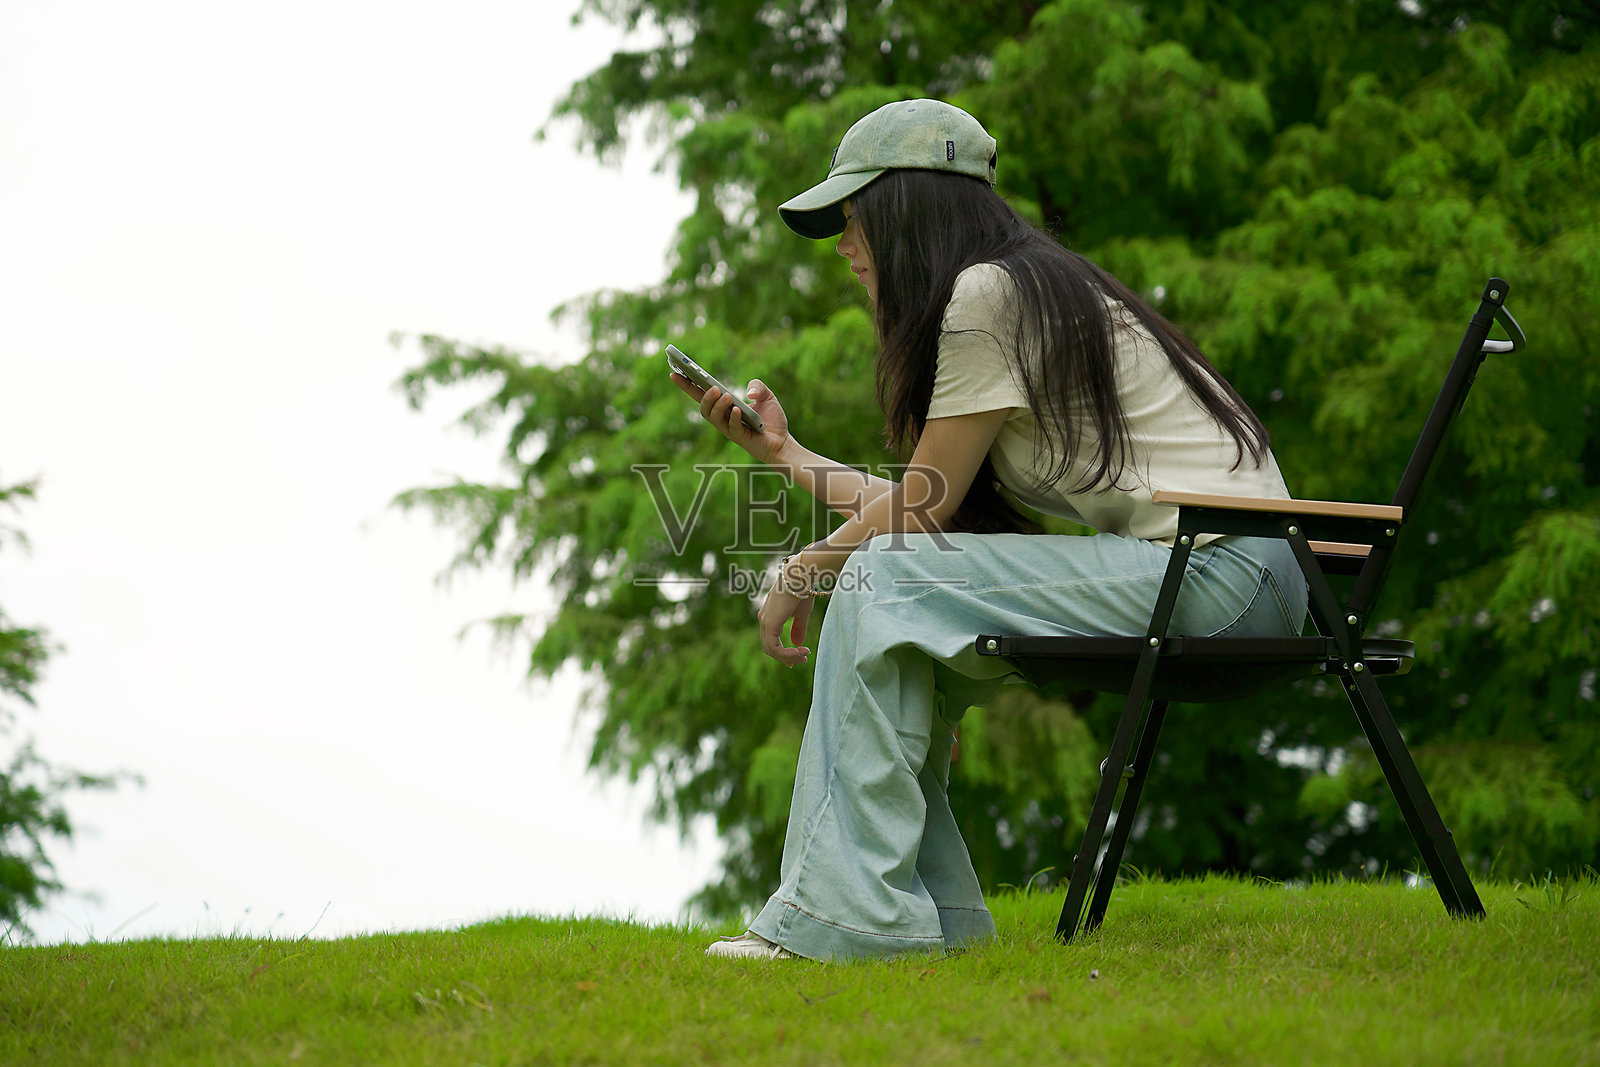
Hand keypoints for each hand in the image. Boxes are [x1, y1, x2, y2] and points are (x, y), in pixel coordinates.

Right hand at [671, 373, 791, 464]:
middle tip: (713, 388)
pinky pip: (732, 428)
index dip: (686, 385)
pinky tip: (737, 410)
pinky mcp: (741, 438)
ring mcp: (730, 429)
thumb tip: (749, 392)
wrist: (783, 441)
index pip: (701, 394)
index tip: (674, 373)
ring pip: (714, 418)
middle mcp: (723, 418)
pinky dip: (733, 418)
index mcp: (724, 405)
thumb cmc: (771, 419)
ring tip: (726, 395)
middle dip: (703, 396)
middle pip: (704, 408)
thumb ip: (758, 386)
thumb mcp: (767, 395)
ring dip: (717, 406)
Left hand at [757, 584, 814, 666]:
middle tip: (803, 659)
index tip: (801, 655)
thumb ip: (798, 628)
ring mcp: (765, 622)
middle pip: (770, 647)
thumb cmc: (801, 590)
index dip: (785, 651)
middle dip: (787, 657)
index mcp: (770, 616)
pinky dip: (787, 654)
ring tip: (804, 655)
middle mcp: (764, 619)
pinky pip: (774, 648)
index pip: (772, 639)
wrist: (800, 577)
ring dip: (789, 656)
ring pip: (771, 650)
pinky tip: (800, 651)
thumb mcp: (801, 613)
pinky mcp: (770, 624)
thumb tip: (797, 644)